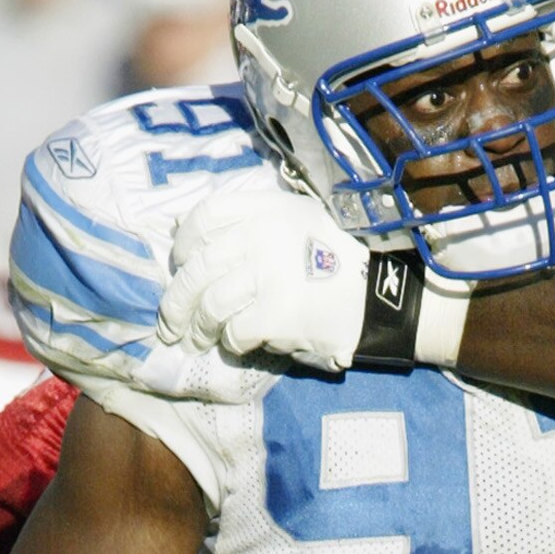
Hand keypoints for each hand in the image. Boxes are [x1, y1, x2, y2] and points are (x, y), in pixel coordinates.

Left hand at [161, 173, 461, 376]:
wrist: (383, 295)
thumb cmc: (338, 260)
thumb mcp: (296, 221)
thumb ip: (249, 223)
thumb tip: (185, 231)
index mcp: (266, 208)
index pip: (205, 217)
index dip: (183, 244)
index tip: (180, 264)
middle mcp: (262, 236)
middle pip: (197, 268)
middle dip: (176, 301)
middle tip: (171, 323)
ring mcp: (269, 275)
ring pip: (209, 304)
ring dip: (199, 328)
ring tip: (198, 340)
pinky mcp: (277, 314)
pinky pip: (235, 333)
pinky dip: (231, 344)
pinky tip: (239, 345)